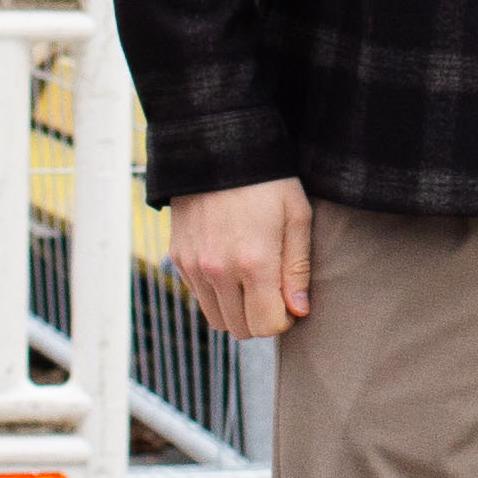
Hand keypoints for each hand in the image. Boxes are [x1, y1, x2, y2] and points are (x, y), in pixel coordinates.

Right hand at [166, 178, 312, 337]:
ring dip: (237, 312)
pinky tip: (231, 267)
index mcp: (254, 262)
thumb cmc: (268, 181)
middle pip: (240, 329)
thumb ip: (298, 268)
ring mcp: (194, 267)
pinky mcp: (178, 259)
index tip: (291, 303)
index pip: (266, 325)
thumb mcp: (297, 216)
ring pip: (216, 319)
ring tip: (253, 283)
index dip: (284, 320)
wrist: (218, 149)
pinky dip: (216, 294)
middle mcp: (218, 271)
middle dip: (261, 320)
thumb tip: (299, 311)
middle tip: (274, 294)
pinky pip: (199, 297)